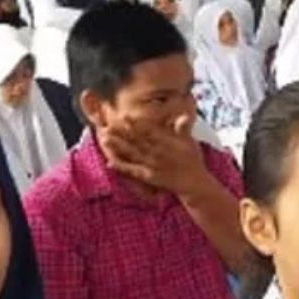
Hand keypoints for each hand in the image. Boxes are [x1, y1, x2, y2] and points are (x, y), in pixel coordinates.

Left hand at [98, 115, 213, 194]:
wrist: (194, 183)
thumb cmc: (192, 160)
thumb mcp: (190, 142)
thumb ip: (184, 129)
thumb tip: (184, 116)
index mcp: (167, 142)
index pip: (148, 130)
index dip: (135, 123)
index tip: (124, 116)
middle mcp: (157, 153)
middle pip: (136, 140)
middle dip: (121, 132)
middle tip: (107, 125)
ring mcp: (151, 165)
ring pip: (132, 153)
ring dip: (117, 146)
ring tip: (104, 138)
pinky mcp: (148, 177)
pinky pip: (132, 171)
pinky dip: (121, 167)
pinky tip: (110, 162)